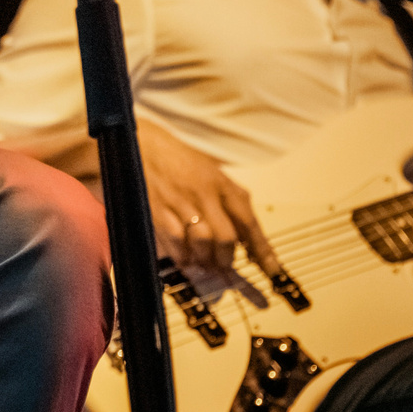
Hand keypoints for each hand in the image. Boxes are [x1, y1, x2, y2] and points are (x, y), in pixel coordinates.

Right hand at [139, 120, 282, 284]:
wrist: (140, 141)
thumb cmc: (176, 157)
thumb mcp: (210, 169)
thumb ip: (229, 196)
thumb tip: (245, 229)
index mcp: (220, 182)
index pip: (247, 221)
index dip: (262, 249)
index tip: (272, 269)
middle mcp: (203, 193)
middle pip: (226, 238)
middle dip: (227, 258)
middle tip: (224, 265)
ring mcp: (180, 203)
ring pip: (203, 242)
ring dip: (206, 259)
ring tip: (204, 262)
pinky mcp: (158, 211)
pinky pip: (176, 242)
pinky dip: (183, 256)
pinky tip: (185, 257)